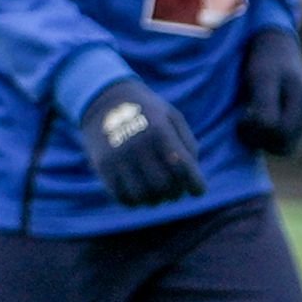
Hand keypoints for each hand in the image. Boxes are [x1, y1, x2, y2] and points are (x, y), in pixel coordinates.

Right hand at [78, 80, 204, 209]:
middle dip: (175, 193)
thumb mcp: (172, 117)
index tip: (198, 191)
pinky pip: (122, 196)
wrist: (105, 100)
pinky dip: (135, 201)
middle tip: (176, 190)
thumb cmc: (148, 112)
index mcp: (159, 131)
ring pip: (142, 196)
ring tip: (158, 194)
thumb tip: (192, 178)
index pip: (183, 167)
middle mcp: (137, 145)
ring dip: (155, 200)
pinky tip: (140, 193)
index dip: (195, 184)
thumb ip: (187, 145)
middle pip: (163, 185)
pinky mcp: (103, 167)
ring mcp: (118, 157)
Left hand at [236, 28, 301, 157]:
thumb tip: (267, 128)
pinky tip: (257, 119)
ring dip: (263, 140)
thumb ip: (265, 103)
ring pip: (284, 149)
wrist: (275, 45)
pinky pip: (283, 143)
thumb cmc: (265, 60)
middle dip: (260, 138)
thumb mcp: (261, 77)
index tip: (244, 113)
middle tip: (245, 117)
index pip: (281, 137)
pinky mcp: (300, 123)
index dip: (257, 131)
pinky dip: (267, 137)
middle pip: (285, 148)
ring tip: (250, 117)